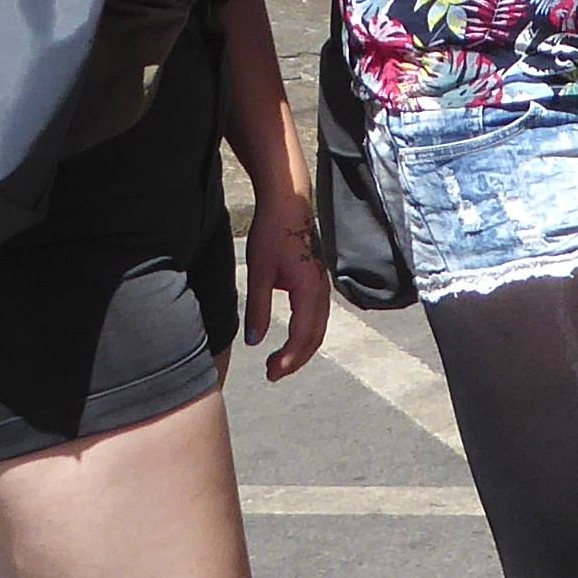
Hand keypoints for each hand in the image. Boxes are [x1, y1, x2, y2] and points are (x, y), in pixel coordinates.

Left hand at [243, 189, 330, 379]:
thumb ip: (258, 309)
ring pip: (318, 328)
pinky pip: (317, 316)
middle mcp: (321, 291)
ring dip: (301, 349)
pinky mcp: (317, 281)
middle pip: (315, 336)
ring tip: (278, 363)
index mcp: (309, 290)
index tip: (272, 373)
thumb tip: (254, 342)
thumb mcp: (259, 272)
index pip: (303, 335)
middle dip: (296, 360)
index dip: (289, 358)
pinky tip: (289, 339)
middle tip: (272, 374)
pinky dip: (305, 334)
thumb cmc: (272, 233)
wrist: (288, 202)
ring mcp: (322, 285)